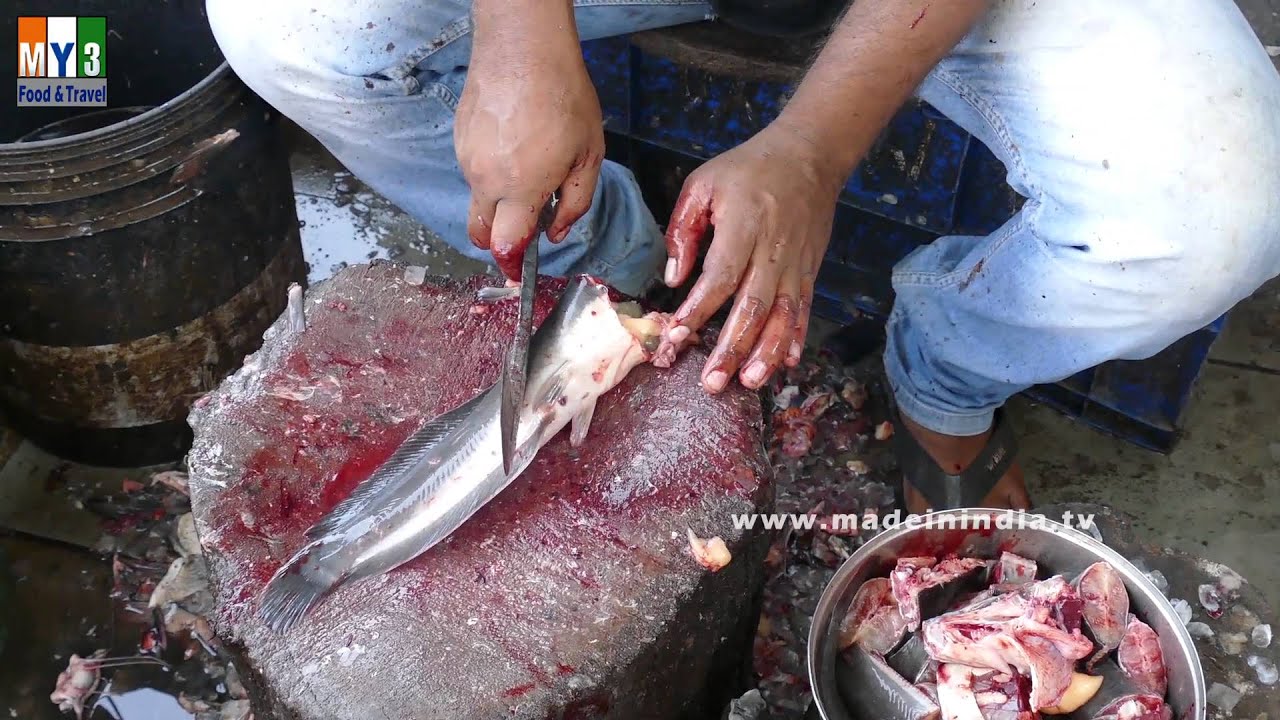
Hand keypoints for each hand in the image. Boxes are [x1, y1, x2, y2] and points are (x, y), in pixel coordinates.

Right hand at [455, 3, 602, 281]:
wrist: (523, 49)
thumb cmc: (563, 96)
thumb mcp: (589, 155)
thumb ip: (574, 203)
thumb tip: (556, 232)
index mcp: (520, 187)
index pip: (504, 244)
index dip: (512, 262)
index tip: (517, 271)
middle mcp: (485, 178)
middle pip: (480, 232)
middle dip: (499, 241)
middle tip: (523, 228)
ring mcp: (467, 158)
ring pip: (479, 198)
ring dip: (500, 199)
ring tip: (530, 164)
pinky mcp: (460, 140)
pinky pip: (474, 169)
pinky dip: (492, 171)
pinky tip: (514, 145)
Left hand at [660, 122, 844, 392]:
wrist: (809, 156)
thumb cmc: (748, 170)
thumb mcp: (703, 184)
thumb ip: (683, 230)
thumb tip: (673, 279)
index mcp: (744, 226)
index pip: (719, 277)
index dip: (698, 309)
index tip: (676, 335)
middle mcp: (773, 250)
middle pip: (753, 307)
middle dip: (732, 348)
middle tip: (712, 382)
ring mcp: (796, 264)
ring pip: (782, 316)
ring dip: (766, 353)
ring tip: (749, 383)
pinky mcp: (809, 271)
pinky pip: (803, 310)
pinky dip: (795, 339)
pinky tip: (785, 365)